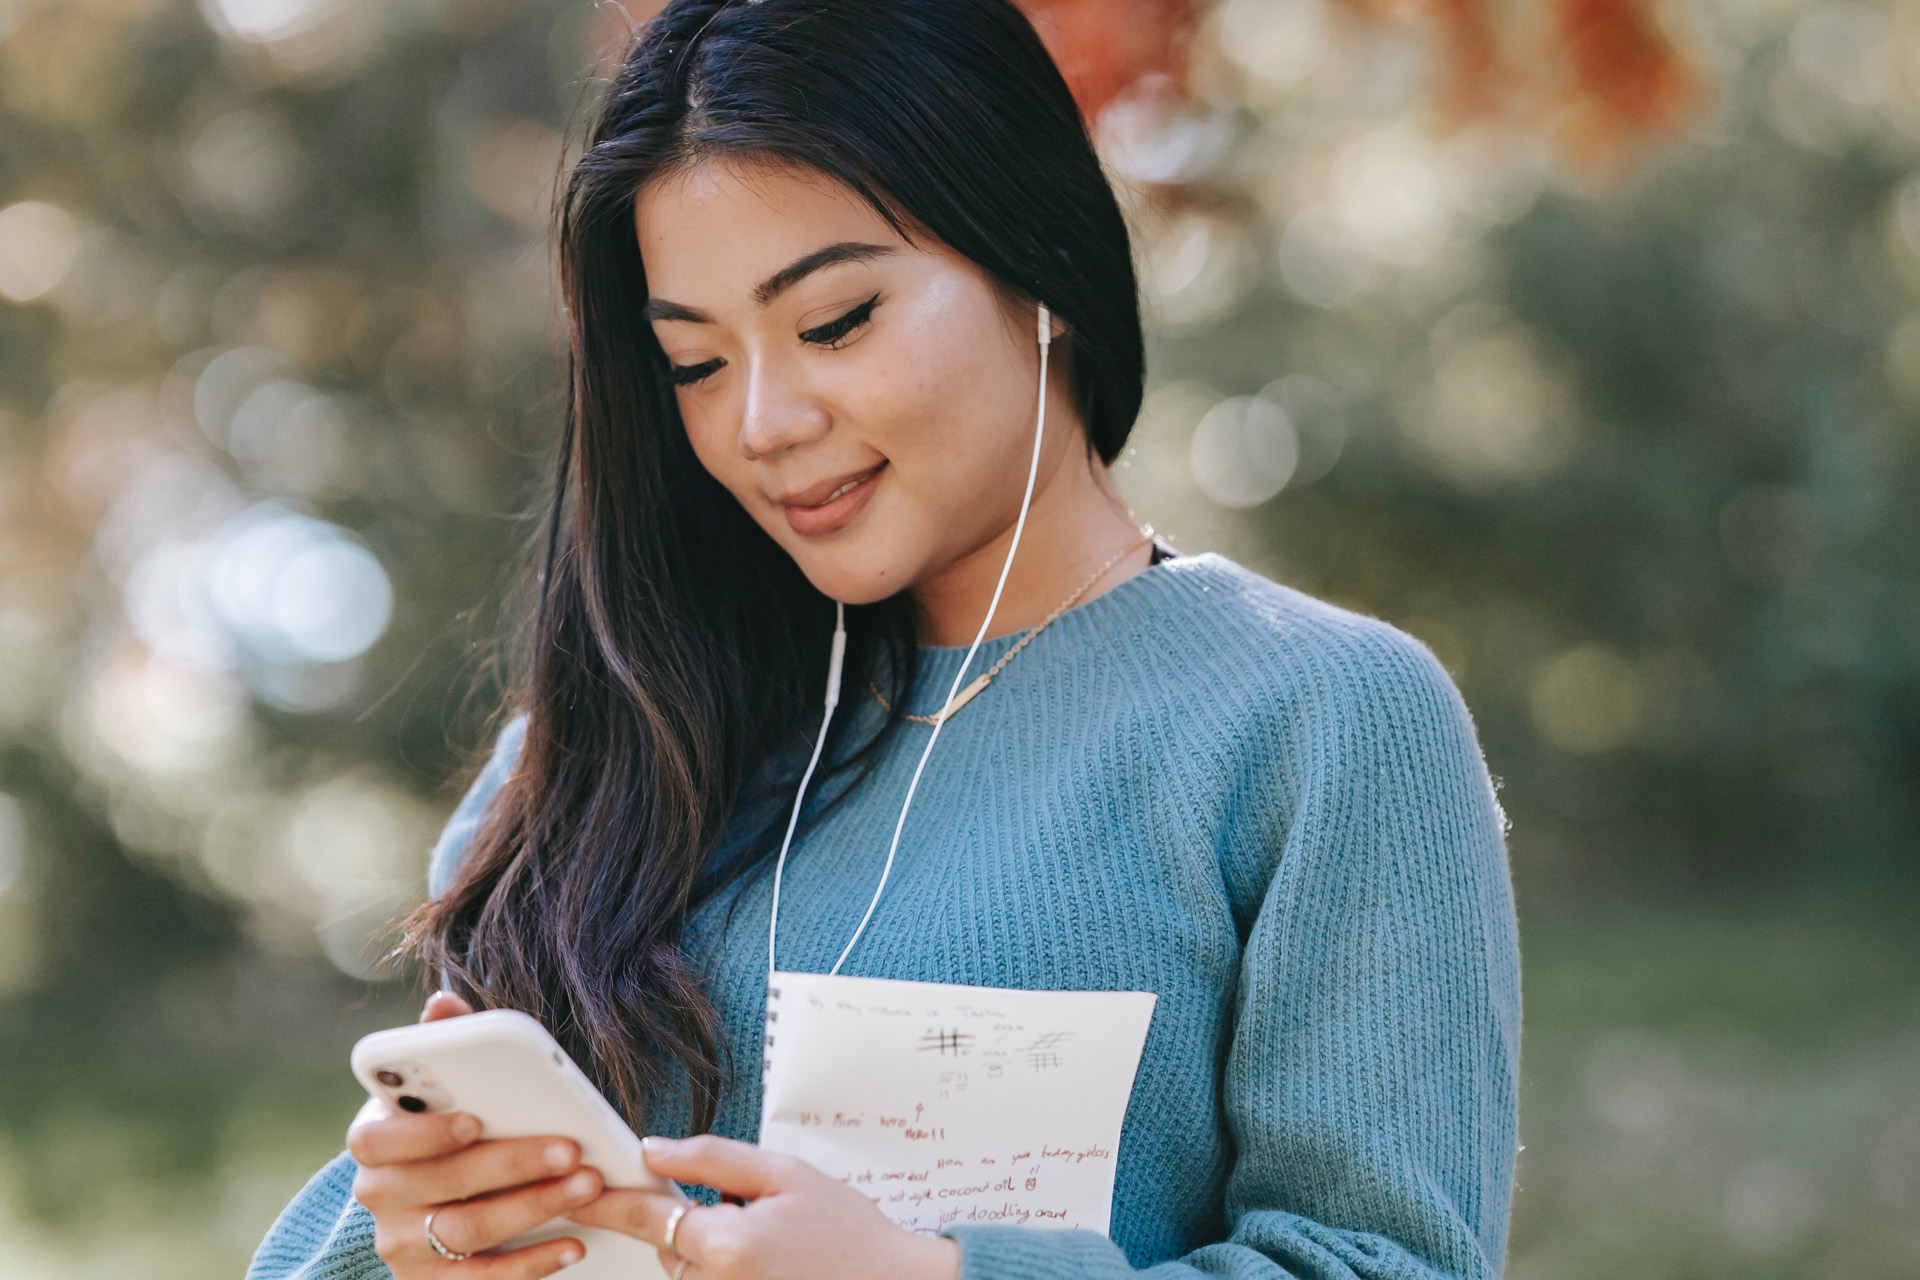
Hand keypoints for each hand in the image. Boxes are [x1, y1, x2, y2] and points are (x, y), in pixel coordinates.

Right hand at [347, 992, 603, 1277]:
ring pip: (468, 1232)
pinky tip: (573, 1244)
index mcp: (375, 1141)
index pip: (377, 1140)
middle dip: (513, 1164)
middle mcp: (378, 1197)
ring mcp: (401, 1246)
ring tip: (587, 1186)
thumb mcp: (445, 1091)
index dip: (424, 1131)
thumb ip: (444, 1047)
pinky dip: (531, 1265)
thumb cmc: (452, 1132)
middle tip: (572, 1149)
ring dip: (535, 1207)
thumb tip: (442, 1003)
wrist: (438, 1206)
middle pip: (443, 1184)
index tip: (475, 1118)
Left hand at [569, 1135, 959, 1279]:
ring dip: (705, 1251)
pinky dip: (719, 1272)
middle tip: (740, 1208)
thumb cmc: (846, 1230)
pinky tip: (763, 1262)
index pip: (648, 1215)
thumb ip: (712, 1158)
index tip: (579, 1191)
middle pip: (666, 1246)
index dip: (608, 1199)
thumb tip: (653, 1149)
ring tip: (766, 1241)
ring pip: (685, 1271)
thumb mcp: (784, 1173)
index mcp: (727, 1246)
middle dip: (686, 1220)